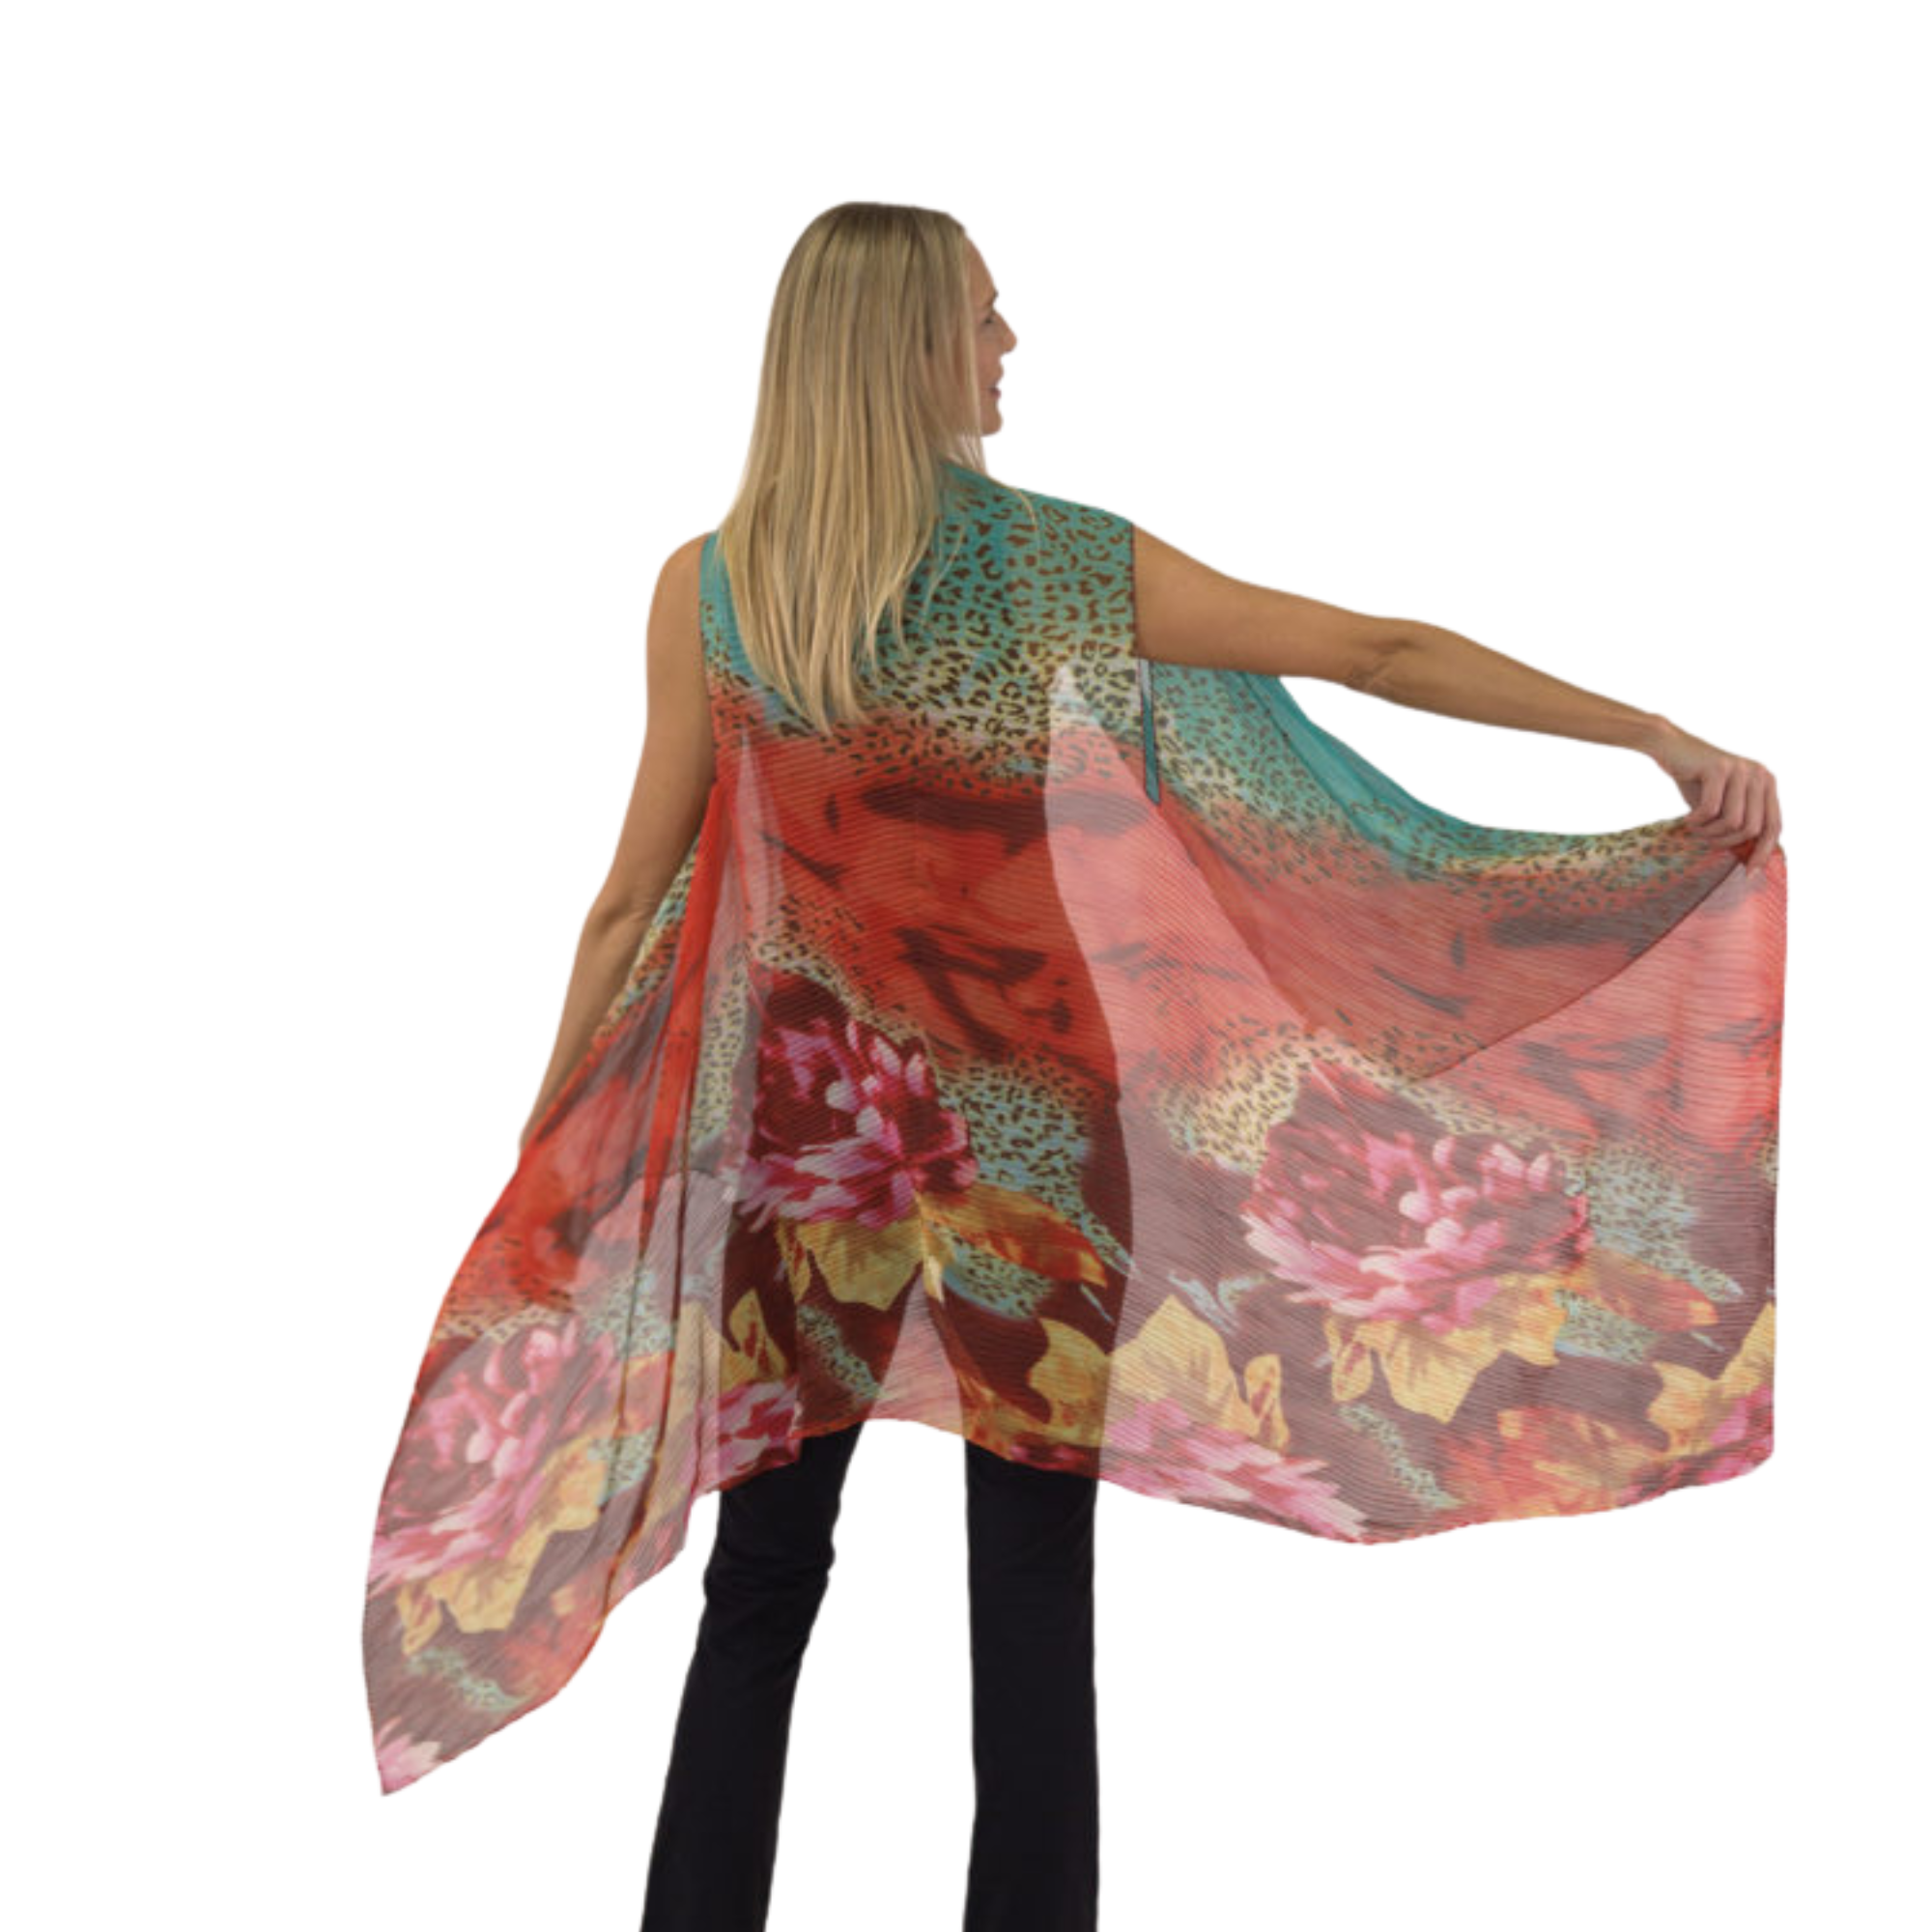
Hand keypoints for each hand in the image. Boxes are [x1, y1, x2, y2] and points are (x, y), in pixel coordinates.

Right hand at [1647, 720, 1782, 875]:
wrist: (1670, 747)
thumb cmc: (1696, 780)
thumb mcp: (1723, 803)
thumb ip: (1740, 822)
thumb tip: (1753, 860)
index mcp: (1767, 783)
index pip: (1774, 825)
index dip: (1763, 851)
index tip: (1749, 872)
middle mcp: (1760, 774)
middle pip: (1752, 828)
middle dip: (1725, 841)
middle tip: (1705, 839)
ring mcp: (1740, 769)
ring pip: (1732, 821)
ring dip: (1709, 832)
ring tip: (1694, 828)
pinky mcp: (1718, 768)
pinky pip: (1711, 809)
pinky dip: (1696, 820)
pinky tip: (1687, 819)